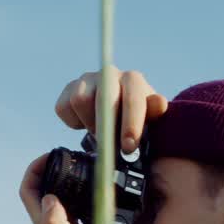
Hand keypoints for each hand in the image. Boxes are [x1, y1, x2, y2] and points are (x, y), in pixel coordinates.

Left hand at [20, 153, 92, 223]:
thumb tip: (49, 198)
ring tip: (76, 168)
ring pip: (56, 197)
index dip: (34, 168)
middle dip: (47, 170)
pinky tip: (91, 191)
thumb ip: (56, 221)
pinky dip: (78, 193)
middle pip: (39, 190)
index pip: (27, 189)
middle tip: (64, 158)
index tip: (50, 156)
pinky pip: (72, 206)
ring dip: (62, 180)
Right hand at [54, 67, 168, 154]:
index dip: (130, 124)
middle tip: (108, 148)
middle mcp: (109, 74)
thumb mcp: (150, 120)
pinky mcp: (69, 89)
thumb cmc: (135, 119)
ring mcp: (87, 79)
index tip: (128, 147)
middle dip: (105, 126)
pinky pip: (64, 107)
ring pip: (80, 100)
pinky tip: (86, 124)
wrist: (115, 115)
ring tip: (100, 132)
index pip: (132, 98)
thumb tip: (159, 103)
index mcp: (132, 81)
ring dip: (89, 123)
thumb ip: (154, 113)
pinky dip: (73, 122)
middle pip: (102, 96)